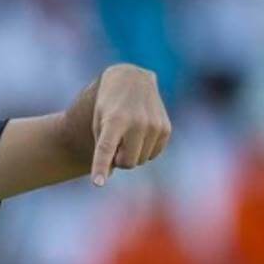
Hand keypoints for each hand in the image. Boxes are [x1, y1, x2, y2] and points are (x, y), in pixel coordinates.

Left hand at [90, 64, 172, 185]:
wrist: (132, 80)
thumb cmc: (108, 106)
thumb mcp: (98, 122)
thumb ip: (102, 149)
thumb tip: (109, 175)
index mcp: (114, 121)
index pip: (106, 149)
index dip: (101, 167)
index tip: (97, 183)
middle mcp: (136, 123)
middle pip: (126, 162)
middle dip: (118, 160)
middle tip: (115, 143)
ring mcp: (154, 125)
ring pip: (140, 160)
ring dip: (131, 154)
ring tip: (127, 134)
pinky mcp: (166, 129)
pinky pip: (153, 155)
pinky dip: (144, 150)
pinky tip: (140, 134)